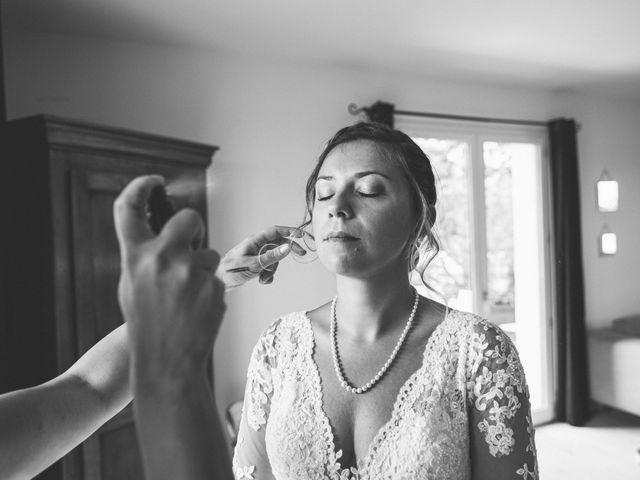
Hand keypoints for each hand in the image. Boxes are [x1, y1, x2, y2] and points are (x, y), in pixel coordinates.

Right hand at [114, 175, 225, 379]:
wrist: (168, 363)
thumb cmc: (147, 324)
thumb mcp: (132, 285)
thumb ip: (145, 255)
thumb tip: (162, 229)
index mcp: (135, 257)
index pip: (128, 207)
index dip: (140, 187)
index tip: (154, 182)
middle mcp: (162, 258)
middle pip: (189, 218)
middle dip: (194, 227)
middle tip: (192, 244)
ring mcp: (191, 272)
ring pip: (208, 254)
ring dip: (202, 269)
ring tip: (188, 298)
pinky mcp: (214, 286)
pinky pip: (217, 277)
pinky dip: (210, 289)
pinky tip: (198, 310)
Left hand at [218, 225, 306, 288]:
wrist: (218, 281)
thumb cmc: (229, 271)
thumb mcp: (253, 264)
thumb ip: (271, 257)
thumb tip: (286, 248)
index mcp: (254, 241)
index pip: (275, 231)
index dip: (289, 231)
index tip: (301, 234)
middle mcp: (256, 246)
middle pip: (278, 244)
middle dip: (288, 250)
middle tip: (301, 254)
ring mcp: (255, 255)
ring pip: (273, 259)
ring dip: (272, 270)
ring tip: (263, 277)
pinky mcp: (255, 264)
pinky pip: (268, 267)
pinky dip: (267, 275)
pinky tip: (261, 280)